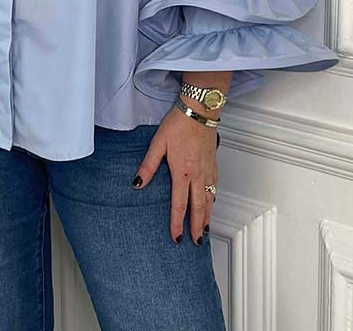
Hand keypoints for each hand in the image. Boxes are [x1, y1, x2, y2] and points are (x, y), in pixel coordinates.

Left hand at [131, 103, 217, 243]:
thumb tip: (137, 184)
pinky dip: (213, 201)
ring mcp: (208, 170)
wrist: (199, 110)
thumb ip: (148, 165)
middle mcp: (198, 175)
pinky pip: (215, 188)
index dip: (177, 223)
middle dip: (197, 227)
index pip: (179, 205)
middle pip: (198, 208)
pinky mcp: (214, 164)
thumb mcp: (158, 143)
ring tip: (204, 230)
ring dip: (207, 217)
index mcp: (182, 173)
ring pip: (210, 200)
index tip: (176, 237)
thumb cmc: (178, 124)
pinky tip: (211, 204)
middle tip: (195, 242)